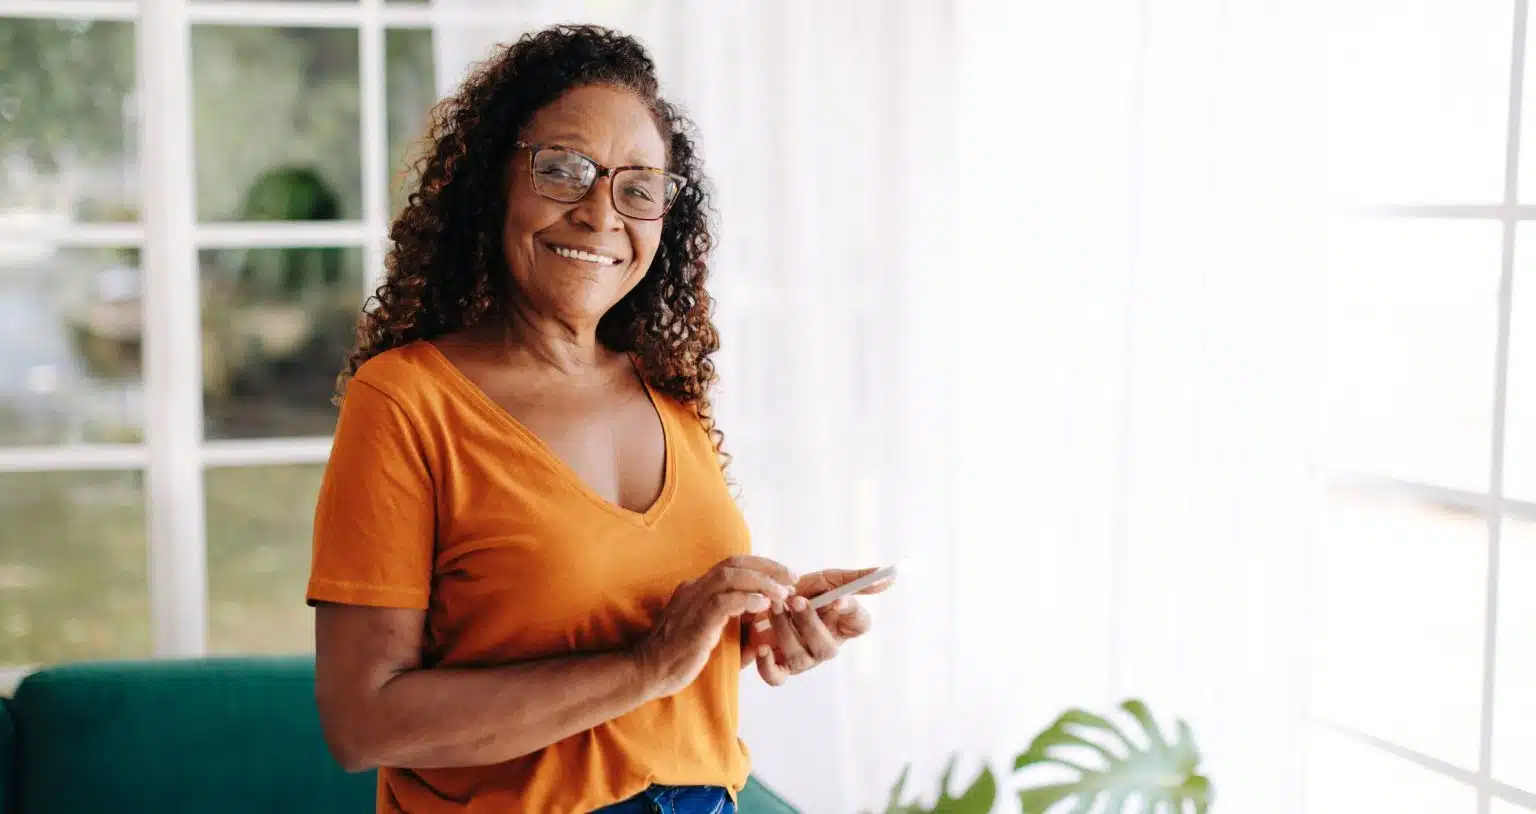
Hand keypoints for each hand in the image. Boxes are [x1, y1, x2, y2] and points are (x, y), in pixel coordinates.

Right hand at [633, 555, 796, 698]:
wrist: (647, 672)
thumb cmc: (678, 658)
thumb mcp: (713, 639)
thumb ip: (737, 633)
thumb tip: (764, 636)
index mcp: (697, 589)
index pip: (733, 565)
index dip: (762, 566)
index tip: (785, 577)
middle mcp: (694, 589)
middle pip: (735, 563)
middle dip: (768, 568)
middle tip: (792, 578)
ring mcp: (692, 602)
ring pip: (730, 577)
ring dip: (761, 582)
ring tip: (782, 593)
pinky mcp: (695, 622)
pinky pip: (723, 602)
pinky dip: (746, 599)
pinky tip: (763, 606)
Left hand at [747, 567, 893, 686]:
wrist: (765, 600)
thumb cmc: (803, 591)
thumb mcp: (829, 580)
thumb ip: (856, 579)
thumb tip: (889, 574)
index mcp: (843, 625)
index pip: (861, 624)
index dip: (852, 613)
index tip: (839, 598)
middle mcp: (826, 646)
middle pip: (827, 648)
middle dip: (810, 623)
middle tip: (795, 600)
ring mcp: (804, 660)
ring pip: (799, 657)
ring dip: (785, 631)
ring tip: (773, 607)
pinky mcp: (779, 668)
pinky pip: (776, 677)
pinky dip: (768, 666)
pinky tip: (762, 646)